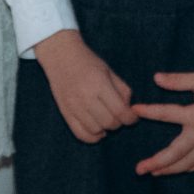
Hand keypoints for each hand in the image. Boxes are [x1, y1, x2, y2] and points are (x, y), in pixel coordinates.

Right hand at [35, 28, 137, 142]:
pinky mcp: (65, 113)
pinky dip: (92, 137)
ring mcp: (74, 106)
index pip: (120, 111)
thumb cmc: (88, 62)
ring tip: (108, 120)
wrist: (60, 56)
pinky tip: (98, 131)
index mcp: (100, 84)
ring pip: (96, 130)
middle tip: (119, 116)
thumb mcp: (109, 71)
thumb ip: (122, 91)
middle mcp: (86, 97)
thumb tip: (129, 110)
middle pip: (109, 122)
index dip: (131, 118)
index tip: (133, 117)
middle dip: (119, 123)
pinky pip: (80, 134)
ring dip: (106, 129)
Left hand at [131, 70, 193, 175]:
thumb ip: (178, 81)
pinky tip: (180, 169)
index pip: (166, 114)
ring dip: (170, 169)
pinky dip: (190, 168)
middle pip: (176, 153)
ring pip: (188, 162)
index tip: (134, 111)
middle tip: (139, 169)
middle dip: (156, 162)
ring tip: (154, 173)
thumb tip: (156, 78)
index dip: (149, 112)